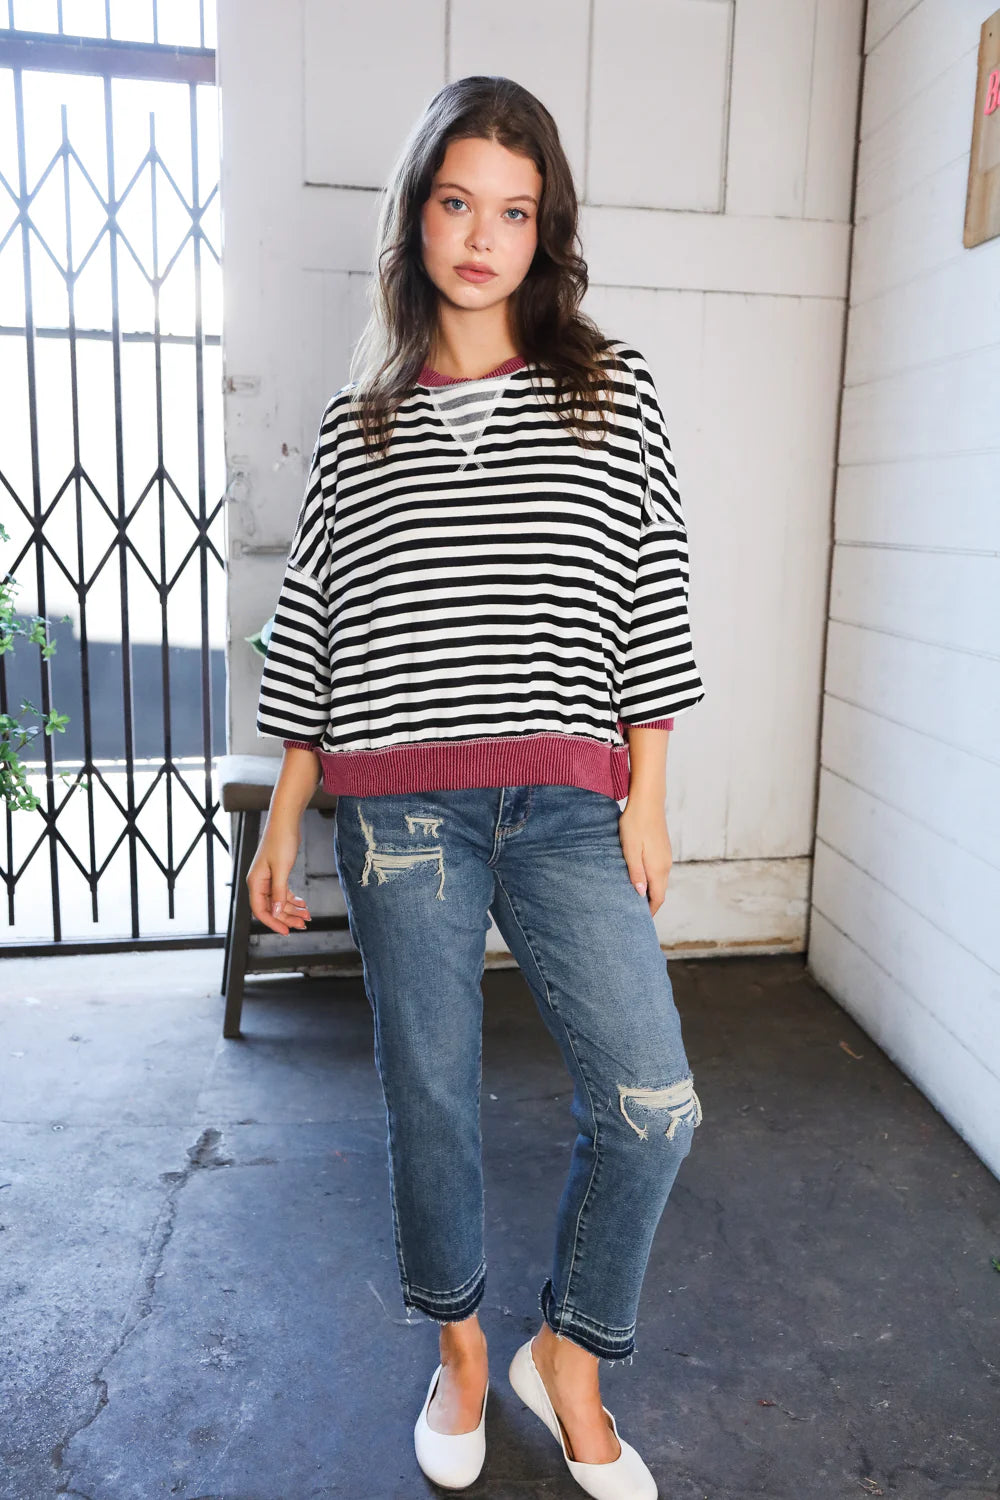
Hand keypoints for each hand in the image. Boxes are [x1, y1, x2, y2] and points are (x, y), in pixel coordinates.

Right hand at [246, 826, 311, 934]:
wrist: (286, 822)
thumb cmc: (281, 841)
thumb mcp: (282, 869)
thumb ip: (278, 892)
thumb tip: (275, 912)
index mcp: (255, 882)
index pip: (260, 910)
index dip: (273, 922)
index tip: (287, 932)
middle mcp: (259, 882)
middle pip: (271, 908)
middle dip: (287, 917)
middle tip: (304, 924)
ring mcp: (268, 879)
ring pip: (278, 901)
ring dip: (292, 909)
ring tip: (307, 915)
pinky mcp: (276, 874)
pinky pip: (282, 893)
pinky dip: (292, 899)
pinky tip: (303, 904)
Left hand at [618, 798, 672, 915]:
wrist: (648, 801)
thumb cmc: (635, 824)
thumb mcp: (630, 849)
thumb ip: (636, 873)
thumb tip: (641, 894)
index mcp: (657, 868)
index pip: (658, 898)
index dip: (650, 912)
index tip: (639, 921)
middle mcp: (665, 865)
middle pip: (660, 892)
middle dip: (649, 904)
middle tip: (634, 913)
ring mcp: (665, 856)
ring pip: (659, 881)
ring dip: (650, 891)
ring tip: (634, 898)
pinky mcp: (662, 849)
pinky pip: (658, 870)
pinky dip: (651, 879)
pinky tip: (639, 878)